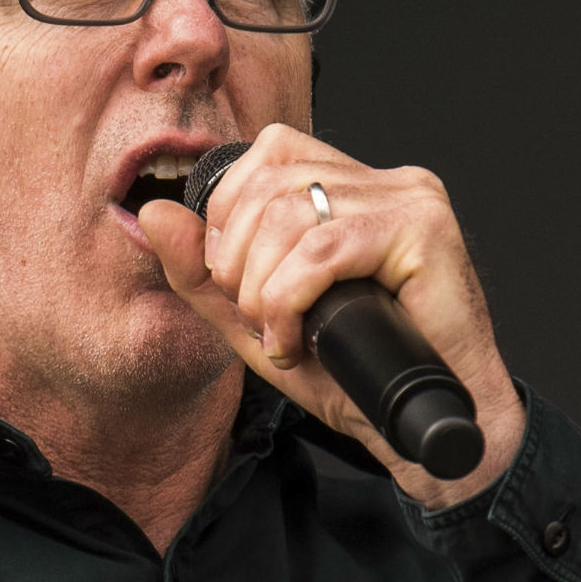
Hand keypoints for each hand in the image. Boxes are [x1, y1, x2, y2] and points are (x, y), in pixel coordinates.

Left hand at [136, 124, 526, 507]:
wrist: (425, 429)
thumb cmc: (356, 377)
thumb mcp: (257, 321)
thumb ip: (204, 273)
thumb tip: (155, 214)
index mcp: (356, 187)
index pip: (269, 152)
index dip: (229, 214)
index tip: (234, 282)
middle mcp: (387, 182)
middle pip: (271, 179)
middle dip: (238, 257)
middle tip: (254, 316)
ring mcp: (411, 201)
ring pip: (292, 214)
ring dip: (263, 287)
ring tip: (279, 335)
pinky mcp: (425, 232)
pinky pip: (324, 250)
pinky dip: (289, 300)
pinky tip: (296, 340)